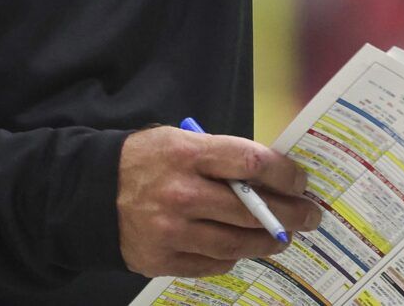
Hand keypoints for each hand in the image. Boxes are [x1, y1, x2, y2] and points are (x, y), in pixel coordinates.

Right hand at [116, 125, 322, 278]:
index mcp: (188, 154)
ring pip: (236, 242)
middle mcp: (182, 194)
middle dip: (290, 214)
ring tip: (283, 238)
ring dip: (267, 242)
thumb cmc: (147, 160)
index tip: (301, 181)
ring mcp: (172, 231)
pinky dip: (232, 255)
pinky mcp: (163, 260)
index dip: (285, 174)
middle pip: (251, 209)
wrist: (93, 193)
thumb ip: (222, 156)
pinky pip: (213, 263)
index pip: (251, 163)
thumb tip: (271, 176)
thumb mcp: (180, 140)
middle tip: (310, 216)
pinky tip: (243, 248)